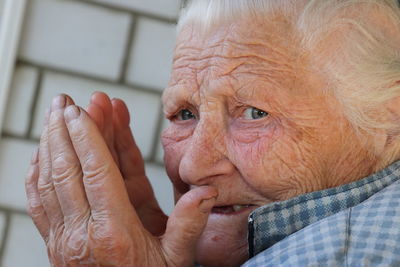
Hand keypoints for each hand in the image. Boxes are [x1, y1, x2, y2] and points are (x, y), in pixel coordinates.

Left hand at [25, 94, 217, 265]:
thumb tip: (206, 191)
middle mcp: (82, 233)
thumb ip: (189, 225)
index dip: (88, 137)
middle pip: (67, 170)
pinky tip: (41, 152)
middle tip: (65, 100)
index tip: (81, 109)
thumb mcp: (176, 260)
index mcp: (114, 233)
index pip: (96, 173)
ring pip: (49, 181)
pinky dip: (37, 172)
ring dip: (50, 143)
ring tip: (54, 114)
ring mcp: (63, 238)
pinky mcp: (55, 242)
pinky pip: (39, 201)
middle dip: (64, 130)